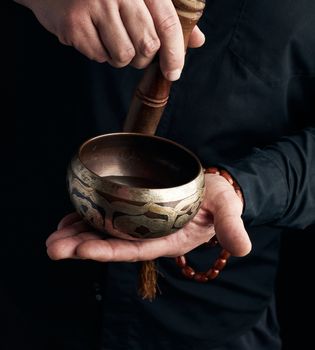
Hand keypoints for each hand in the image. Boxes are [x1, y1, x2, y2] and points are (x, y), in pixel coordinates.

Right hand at [16, 0, 204, 80]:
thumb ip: (168, 18)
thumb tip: (198, 41)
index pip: (167, 23)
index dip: (175, 53)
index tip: (174, 73)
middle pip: (147, 46)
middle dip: (144, 57)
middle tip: (134, 49)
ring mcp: (94, 6)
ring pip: (124, 56)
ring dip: (120, 57)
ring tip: (109, 39)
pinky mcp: (75, 25)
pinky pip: (100, 57)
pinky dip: (100, 54)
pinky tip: (92, 36)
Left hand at [46, 173, 250, 261]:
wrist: (213, 190)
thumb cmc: (219, 201)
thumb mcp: (227, 210)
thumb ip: (231, 227)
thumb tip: (243, 247)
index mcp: (168, 238)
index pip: (135, 248)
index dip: (109, 250)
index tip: (82, 250)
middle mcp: (149, 234)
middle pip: (113, 242)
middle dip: (82, 246)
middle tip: (53, 246)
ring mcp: (141, 222)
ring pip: (106, 230)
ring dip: (79, 233)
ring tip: (54, 236)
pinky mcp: (136, 208)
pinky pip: (109, 215)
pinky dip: (89, 217)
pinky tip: (70, 217)